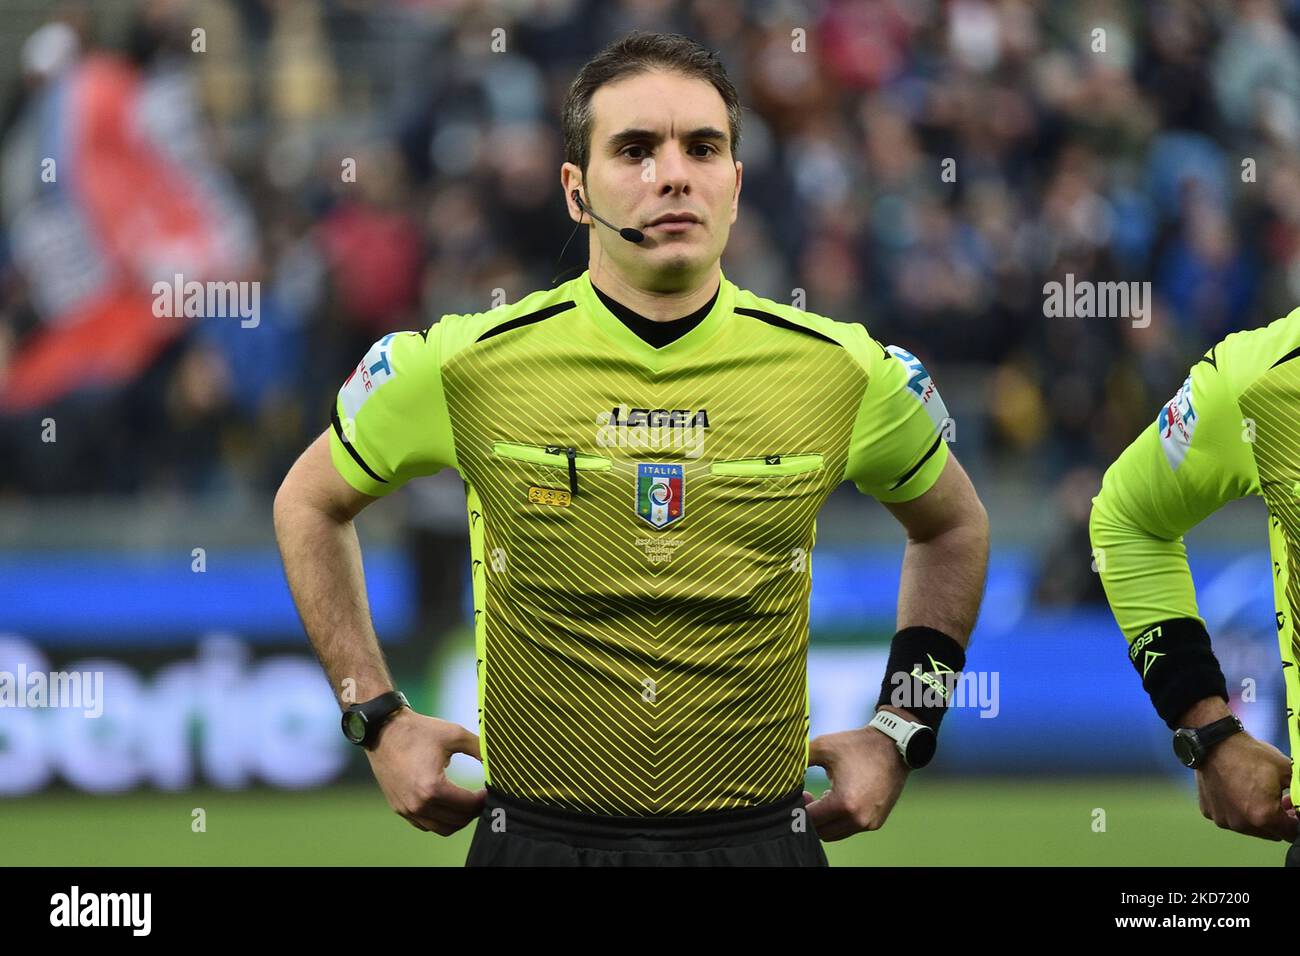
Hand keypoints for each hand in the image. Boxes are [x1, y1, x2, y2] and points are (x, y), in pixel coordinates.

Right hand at [365, 709, 486, 835]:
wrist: (383, 730)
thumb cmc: (420, 730)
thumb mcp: (455, 735)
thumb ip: (480, 750)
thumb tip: (499, 762)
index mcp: (432, 788)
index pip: (467, 806)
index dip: (483, 800)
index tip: (490, 790)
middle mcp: (417, 804)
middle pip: (457, 821)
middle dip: (474, 811)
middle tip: (482, 797)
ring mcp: (406, 809)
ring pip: (442, 828)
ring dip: (459, 819)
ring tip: (468, 802)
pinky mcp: (399, 808)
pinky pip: (426, 824)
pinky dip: (441, 819)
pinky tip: (449, 803)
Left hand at [805, 719, 908, 840]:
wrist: (893, 746)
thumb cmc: (856, 745)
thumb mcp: (823, 747)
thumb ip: (799, 760)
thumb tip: (778, 769)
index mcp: (843, 803)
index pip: (810, 820)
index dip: (798, 809)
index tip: (798, 793)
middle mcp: (858, 819)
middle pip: (820, 832)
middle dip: (810, 816)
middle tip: (807, 795)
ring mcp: (869, 823)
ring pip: (834, 834)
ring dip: (824, 820)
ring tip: (823, 796)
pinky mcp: (876, 822)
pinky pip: (849, 829)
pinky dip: (839, 819)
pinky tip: (838, 798)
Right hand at [1195, 732, 1297, 841]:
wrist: (1214, 742)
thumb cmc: (1250, 755)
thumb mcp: (1287, 770)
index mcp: (1264, 816)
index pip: (1291, 833)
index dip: (1295, 821)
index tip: (1291, 809)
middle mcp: (1242, 824)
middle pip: (1270, 833)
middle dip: (1276, 819)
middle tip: (1274, 799)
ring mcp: (1224, 820)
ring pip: (1249, 827)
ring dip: (1254, 816)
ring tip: (1252, 793)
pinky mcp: (1209, 813)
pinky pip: (1229, 818)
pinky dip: (1234, 809)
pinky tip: (1234, 791)